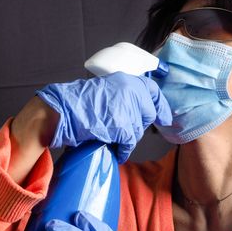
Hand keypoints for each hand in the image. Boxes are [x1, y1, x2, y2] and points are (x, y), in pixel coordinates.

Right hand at [36, 72, 171, 162]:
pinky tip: (117, 151)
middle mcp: (132, 92)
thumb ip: (124, 94)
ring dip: (128, 137)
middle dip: (139, 124)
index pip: (153, 91)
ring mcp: (129, 110)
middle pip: (148, 114)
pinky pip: (130, 143)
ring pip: (139, 130)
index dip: (161, 106)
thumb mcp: (106, 88)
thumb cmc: (79, 102)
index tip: (165, 117)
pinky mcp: (124, 127)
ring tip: (113, 136)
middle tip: (125, 129)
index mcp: (128, 80)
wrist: (66, 110)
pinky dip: (123, 150)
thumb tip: (138, 109)